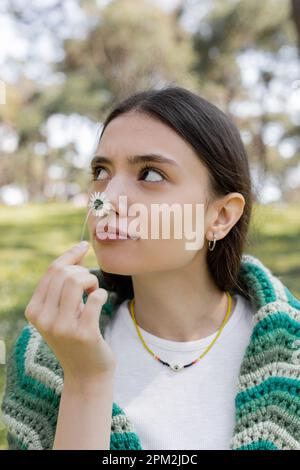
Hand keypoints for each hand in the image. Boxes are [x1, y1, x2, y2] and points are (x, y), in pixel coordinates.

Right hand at [24, 241, 116, 385]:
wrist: (86, 373)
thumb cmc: (76, 335)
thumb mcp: (60, 311)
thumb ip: (62, 284)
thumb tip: (79, 249)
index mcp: (34, 310)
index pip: (52, 270)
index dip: (70, 254)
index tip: (84, 246)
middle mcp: (44, 319)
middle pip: (65, 273)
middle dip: (83, 271)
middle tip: (90, 285)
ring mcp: (62, 327)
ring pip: (78, 281)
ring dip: (92, 281)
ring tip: (93, 292)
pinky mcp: (83, 333)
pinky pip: (97, 297)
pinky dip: (102, 295)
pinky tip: (100, 303)